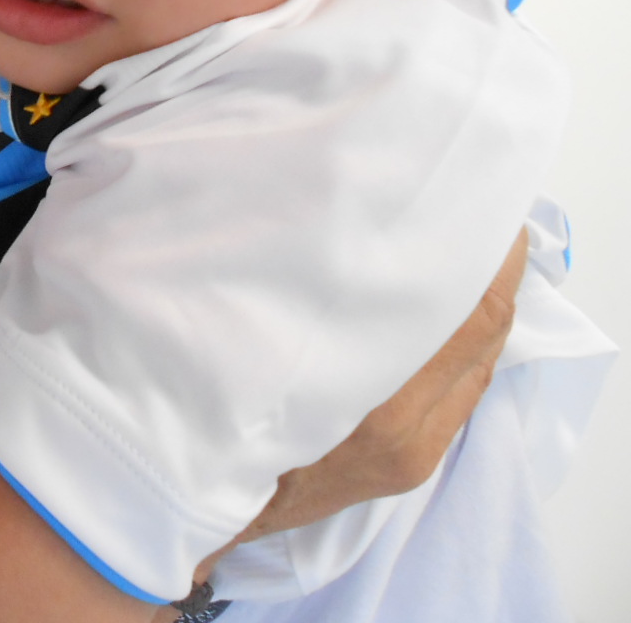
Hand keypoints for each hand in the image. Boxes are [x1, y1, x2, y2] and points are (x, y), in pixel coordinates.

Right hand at [232, 227, 527, 546]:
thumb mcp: (262, 337)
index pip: (470, 321)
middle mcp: (408, 432)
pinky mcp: (414, 465)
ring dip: (483, 316)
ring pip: (478, 369)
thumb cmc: (225, 399)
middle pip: (487, 342)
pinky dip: (467, 351)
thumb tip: (367, 245)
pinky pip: (461, 395)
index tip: (490, 218)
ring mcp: (416, 453)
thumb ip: (327, 303)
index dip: (493, 266)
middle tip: (489, 228)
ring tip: (474, 262)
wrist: (209, 489)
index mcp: (377, 406)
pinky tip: (452, 321)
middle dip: (497, 282)